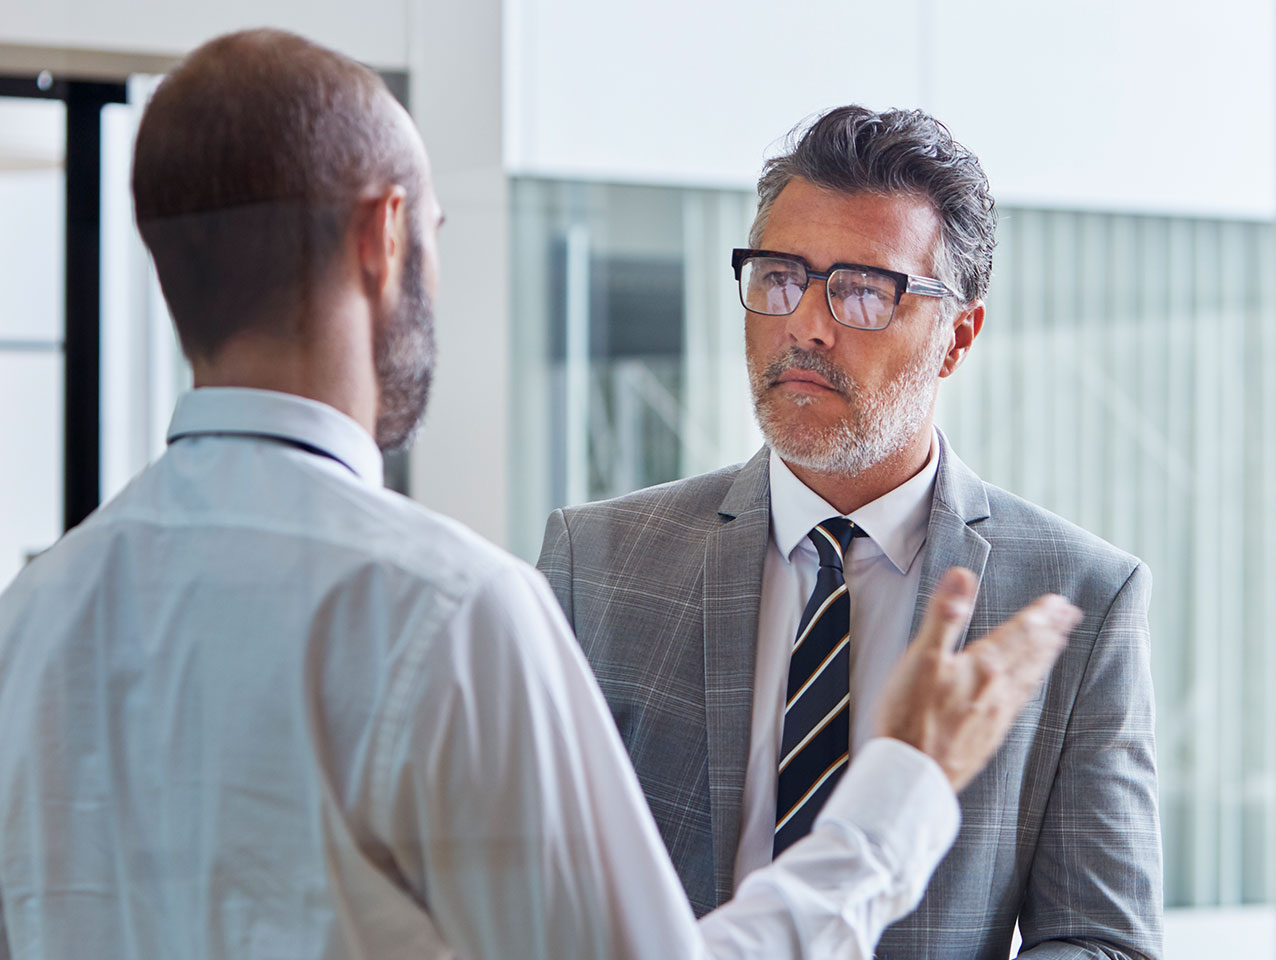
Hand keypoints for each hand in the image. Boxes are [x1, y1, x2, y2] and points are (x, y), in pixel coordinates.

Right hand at [873, 567, 1080, 791]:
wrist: (911, 772)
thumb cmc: (910, 715)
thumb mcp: (922, 656)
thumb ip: (945, 616)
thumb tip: (962, 575)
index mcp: (983, 667)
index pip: (1019, 634)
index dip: (1040, 616)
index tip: (1060, 602)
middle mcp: (997, 691)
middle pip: (1030, 655)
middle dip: (1049, 633)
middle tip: (1070, 617)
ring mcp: (994, 716)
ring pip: (1027, 679)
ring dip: (1043, 658)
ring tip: (1056, 645)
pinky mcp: (987, 738)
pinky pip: (1018, 704)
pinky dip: (1028, 687)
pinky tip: (1027, 688)